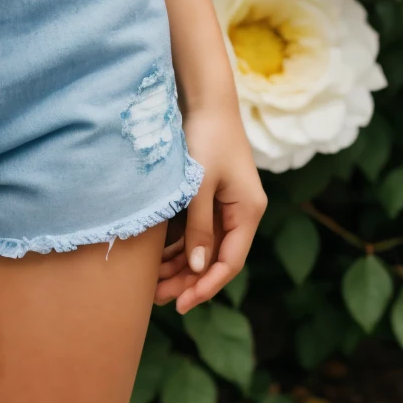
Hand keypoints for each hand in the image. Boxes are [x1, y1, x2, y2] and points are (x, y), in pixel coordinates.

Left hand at [157, 100, 265, 313]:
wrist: (206, 99)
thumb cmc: (205, 138)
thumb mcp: (199, 184)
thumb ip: (198, 226)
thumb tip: (196, 269)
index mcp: (247, 212)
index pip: (229, 262)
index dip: (205, 286)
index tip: (181, 304)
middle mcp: (241, 213)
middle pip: (216, 258)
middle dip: (189, 281)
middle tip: (160, 300)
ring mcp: (227, 205)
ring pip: (204, 246)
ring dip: (181, 265)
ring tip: (154, 285)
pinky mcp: (212, 196)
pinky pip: (197, 230)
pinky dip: (180, 244)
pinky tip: (158, 259)